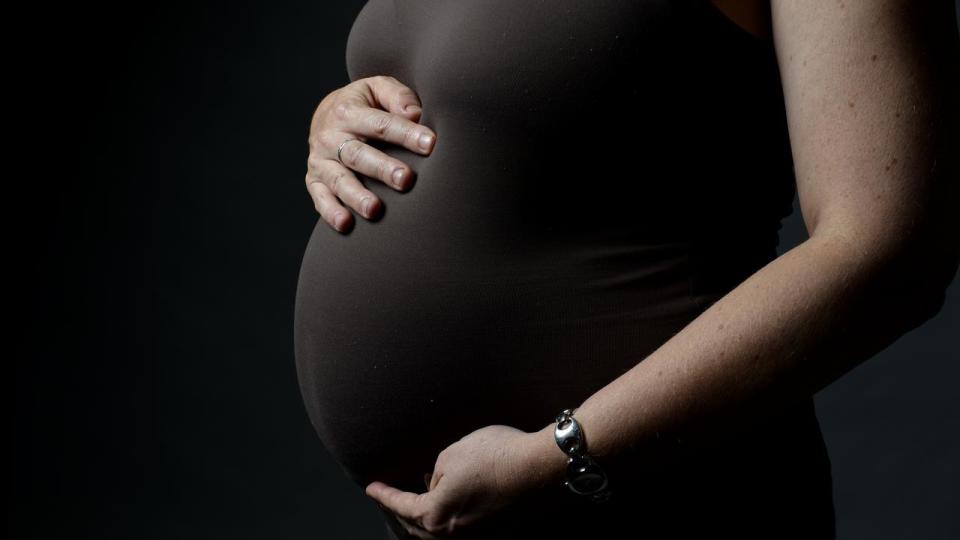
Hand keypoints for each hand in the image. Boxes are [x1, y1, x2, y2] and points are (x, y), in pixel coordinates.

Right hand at [305, 75, 437, 232]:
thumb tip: (416, 114)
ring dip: (356, 196)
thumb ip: (397, 97)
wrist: (326, 114)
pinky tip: (346, 224)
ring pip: (339, 180)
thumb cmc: (364, 104)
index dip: (406, 134)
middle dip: (382, 169)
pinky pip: (320, 198)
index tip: (430, 144)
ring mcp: (320, 161)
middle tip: (405, 180)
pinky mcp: (314, 181)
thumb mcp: (378, 89)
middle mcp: (330, 137)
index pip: (380, 124)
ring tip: (375, 210)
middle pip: (358, 155)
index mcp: (348, 112)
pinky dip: (331, 212)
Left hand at [365, 425, 554, 538]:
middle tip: (391, 497)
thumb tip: (435, 484)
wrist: (537, 467)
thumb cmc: (493, 456)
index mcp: (436, 515)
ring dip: (425, 519)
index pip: (402, 506)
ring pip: (440, 532)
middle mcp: (454, 533)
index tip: (371, 487)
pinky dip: (448, 519)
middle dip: (401, 512)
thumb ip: (435, 473)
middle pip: (419, 527)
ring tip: (418, 503)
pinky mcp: (495, 529)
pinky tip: (449, 503)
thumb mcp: (451, 454)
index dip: (384, 494)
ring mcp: (476, 535)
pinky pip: (461, 529)